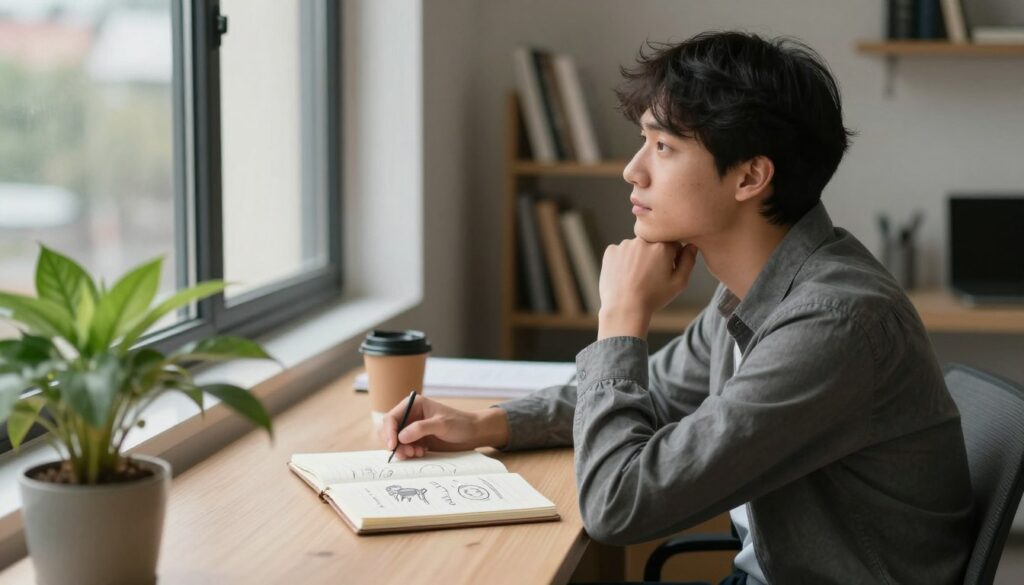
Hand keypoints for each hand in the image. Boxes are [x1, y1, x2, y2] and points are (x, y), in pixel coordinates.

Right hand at [377, 395, 508, 459]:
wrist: (473, 434)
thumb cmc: (460, 423)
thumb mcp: (442, 424)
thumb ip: (421, 429)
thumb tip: (401, 437)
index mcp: (413, 405)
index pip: (391, 418)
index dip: (389, 432)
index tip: (393, 445)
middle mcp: (410, 415)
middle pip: (389, 431)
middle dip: (395, 443)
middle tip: (407, 453)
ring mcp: (412, 428)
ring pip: (395, 442)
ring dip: (402, 450)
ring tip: (417, 453)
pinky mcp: (417, 440)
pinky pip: (404, 448)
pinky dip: (409, 453)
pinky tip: (421, 453)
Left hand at [598, 240, 697, 338]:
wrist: (624, 308)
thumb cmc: (653, 298)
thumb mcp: (679, 283)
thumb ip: (688, 261)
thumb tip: (691, 245)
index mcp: (662, 246)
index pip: (673, 243)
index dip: (672, 257)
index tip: (665, 270)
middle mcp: (643, 240)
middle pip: (653, 243)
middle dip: (655, 255)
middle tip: (650, 275)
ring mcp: (625, 245)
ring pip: (636, 247)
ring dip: (638, 257)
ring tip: (636, 277)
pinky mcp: (610, 251)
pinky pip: (621, 252)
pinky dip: (623, 260)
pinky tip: (625, 276)